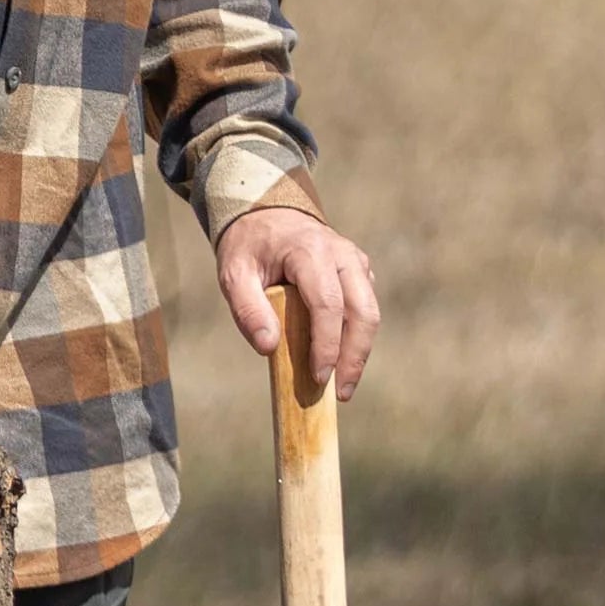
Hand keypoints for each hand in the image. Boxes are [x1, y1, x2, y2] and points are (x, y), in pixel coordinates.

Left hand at [216, 208, 379, 401]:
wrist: (268, 213)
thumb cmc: (250, 247)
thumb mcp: (234, 274)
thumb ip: (248, 309)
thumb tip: (268, 347)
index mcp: (310, 251)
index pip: (328, 304)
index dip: (327, 344)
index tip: (319, 377)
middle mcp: (342, 254)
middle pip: (363, 311)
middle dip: (355, 356)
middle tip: (340, 392)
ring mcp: (355, 262)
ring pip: (370, 312)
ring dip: (360, 351)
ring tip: (343, 386)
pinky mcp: (360, 272)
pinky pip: (366, 308)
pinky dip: (358, 337)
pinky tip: (341, 361)